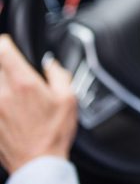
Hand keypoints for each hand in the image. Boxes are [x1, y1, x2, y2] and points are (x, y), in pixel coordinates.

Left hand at [0, 35, 76, 173]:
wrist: (37, 163)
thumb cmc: (53, 134)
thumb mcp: (68, 100)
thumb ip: (59, 75)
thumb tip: (51, 64)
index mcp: (24, 84)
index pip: (2, 49)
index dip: (5, 42)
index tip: (9, 44)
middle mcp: (3, 93)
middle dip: (3, 61)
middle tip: (13, 66)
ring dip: (1, 79)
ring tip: (12, 85)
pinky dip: (1, 98)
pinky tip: (10, 103)